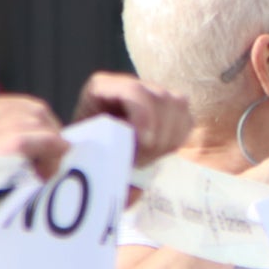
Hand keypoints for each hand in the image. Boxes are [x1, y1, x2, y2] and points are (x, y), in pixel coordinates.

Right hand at [0, 93, 66, 239]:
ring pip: (41, 124)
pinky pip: (41, 140)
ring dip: (52, 148)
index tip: (41, 152)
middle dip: (50, 135)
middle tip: (48, 165)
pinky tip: (45, 172)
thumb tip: (7, 158)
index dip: (37, 128)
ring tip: (44, 174)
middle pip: (35, 110)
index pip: (18, 106)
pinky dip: (52, 153)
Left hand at [73, 72, 191, 163]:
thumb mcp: (82, 153)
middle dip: (157, 134)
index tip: (145, 143)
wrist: (91, 152)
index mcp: (103, 87)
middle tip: (140, 161)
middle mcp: (130, 85)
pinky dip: (178, 138)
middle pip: (160, 98)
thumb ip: (93, 161)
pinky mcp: (168, 108)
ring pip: (177, 105)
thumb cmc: (83, 152)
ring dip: (168, 138)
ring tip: (147, 158)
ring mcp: (151, 94)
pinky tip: (160, 153)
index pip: (133, 91)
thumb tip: (117, 184)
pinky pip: (186, 119)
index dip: (144, 116)